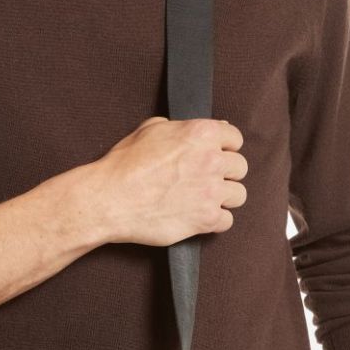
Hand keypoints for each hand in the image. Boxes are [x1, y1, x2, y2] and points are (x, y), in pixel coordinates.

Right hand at [89, 116, 246, 246]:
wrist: (110, 199)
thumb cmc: (125, 164)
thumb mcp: (150, 129)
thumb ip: (180, 128)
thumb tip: (196, 131)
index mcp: (202, 133)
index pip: (235, 138)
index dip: (225, 147)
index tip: (217, 154)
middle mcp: (212, 160)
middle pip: (240, 167)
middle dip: (226, 172)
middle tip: (207, 178)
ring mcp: (211, 191)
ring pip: (239, 195)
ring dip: (225, 197)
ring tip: (205, 198)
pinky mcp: (206, 219)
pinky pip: (227, 221)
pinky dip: (215, 220)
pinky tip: (200, 216)